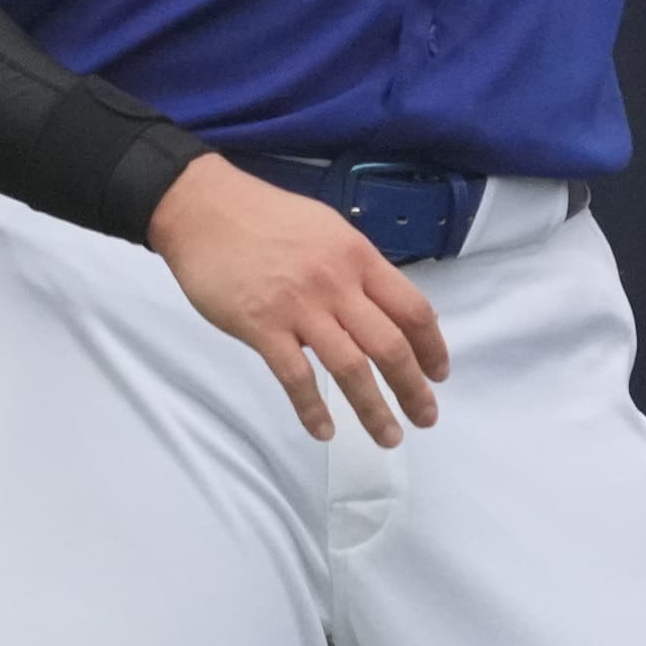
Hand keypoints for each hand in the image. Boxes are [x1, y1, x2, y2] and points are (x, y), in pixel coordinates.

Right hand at [145, 159, 451, 444]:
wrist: (206, 209)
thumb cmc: (268, 218)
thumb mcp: (329, 230)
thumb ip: (359, 268)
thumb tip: (388, 307)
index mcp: (359, 257)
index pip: (413, 309)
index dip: (433, 347)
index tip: (439, 374)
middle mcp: (337, 284)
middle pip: (389, 345)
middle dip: (413, 388)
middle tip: (426, 418)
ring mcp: (299, 307)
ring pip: (350, 368)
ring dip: (373, 409)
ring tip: (388, 436)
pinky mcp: (262, 326)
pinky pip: (296, 377)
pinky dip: (313, 409)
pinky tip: (324, 430)